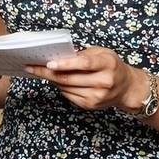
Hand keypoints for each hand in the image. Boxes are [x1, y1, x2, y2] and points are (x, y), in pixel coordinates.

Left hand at [25, 47, 146, 111]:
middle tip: (31, 66)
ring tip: (39, 71)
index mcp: (107, 64)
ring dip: (51, 79)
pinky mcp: (90, 105)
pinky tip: (55, 79)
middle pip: (69, 78)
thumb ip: (83, 54)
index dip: (65, 64)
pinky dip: (59, 86)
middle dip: (47, 72)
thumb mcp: (102, 53)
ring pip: (66, 87)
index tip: (48, 63)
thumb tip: (59, 56)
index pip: (83, 64)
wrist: (127, 87)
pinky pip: (68, 94)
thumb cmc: (112, 65)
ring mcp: (96, 96)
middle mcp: (103, 82)